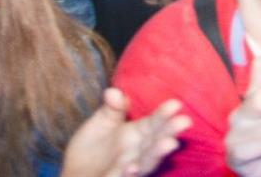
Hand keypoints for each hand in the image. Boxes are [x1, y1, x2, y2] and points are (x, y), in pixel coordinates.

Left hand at [60, 88, 189, 176]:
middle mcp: (137, 153)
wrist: (75, 174)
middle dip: (169, 132)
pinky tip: (131, 168)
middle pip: (155, 142)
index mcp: (136, 134)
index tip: (176, 103)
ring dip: (156, 154)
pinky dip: (129, 174)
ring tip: (169, 143)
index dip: (164, 114)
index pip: (153, 123)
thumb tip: (113, 91)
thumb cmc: (92, 147)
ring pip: (146, 163)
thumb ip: (112, 108)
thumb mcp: (102, 122)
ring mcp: (128, 169)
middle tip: (185, 121)